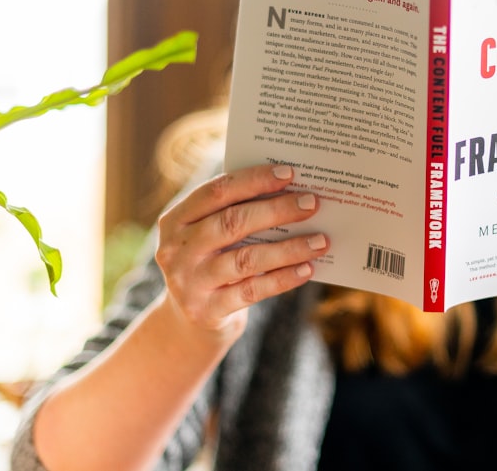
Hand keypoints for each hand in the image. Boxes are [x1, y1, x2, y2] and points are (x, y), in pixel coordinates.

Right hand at [154, 164, 328, 341]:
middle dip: (277, 210)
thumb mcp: (209, 237)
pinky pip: (252, 291)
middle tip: (311, 204)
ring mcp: (188, 282)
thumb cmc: (212, 264)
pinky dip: (283, 279)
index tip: (289, 173)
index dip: (253, 180)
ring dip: (289, 248)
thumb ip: (235, 214)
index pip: (216, 191)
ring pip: (246, 259)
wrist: (188, 323)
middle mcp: (176, 250)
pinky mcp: (206, 311)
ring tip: (321, 240)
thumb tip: (292, 193)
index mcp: (175, 220)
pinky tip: (308, 269)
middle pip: (232, 222)